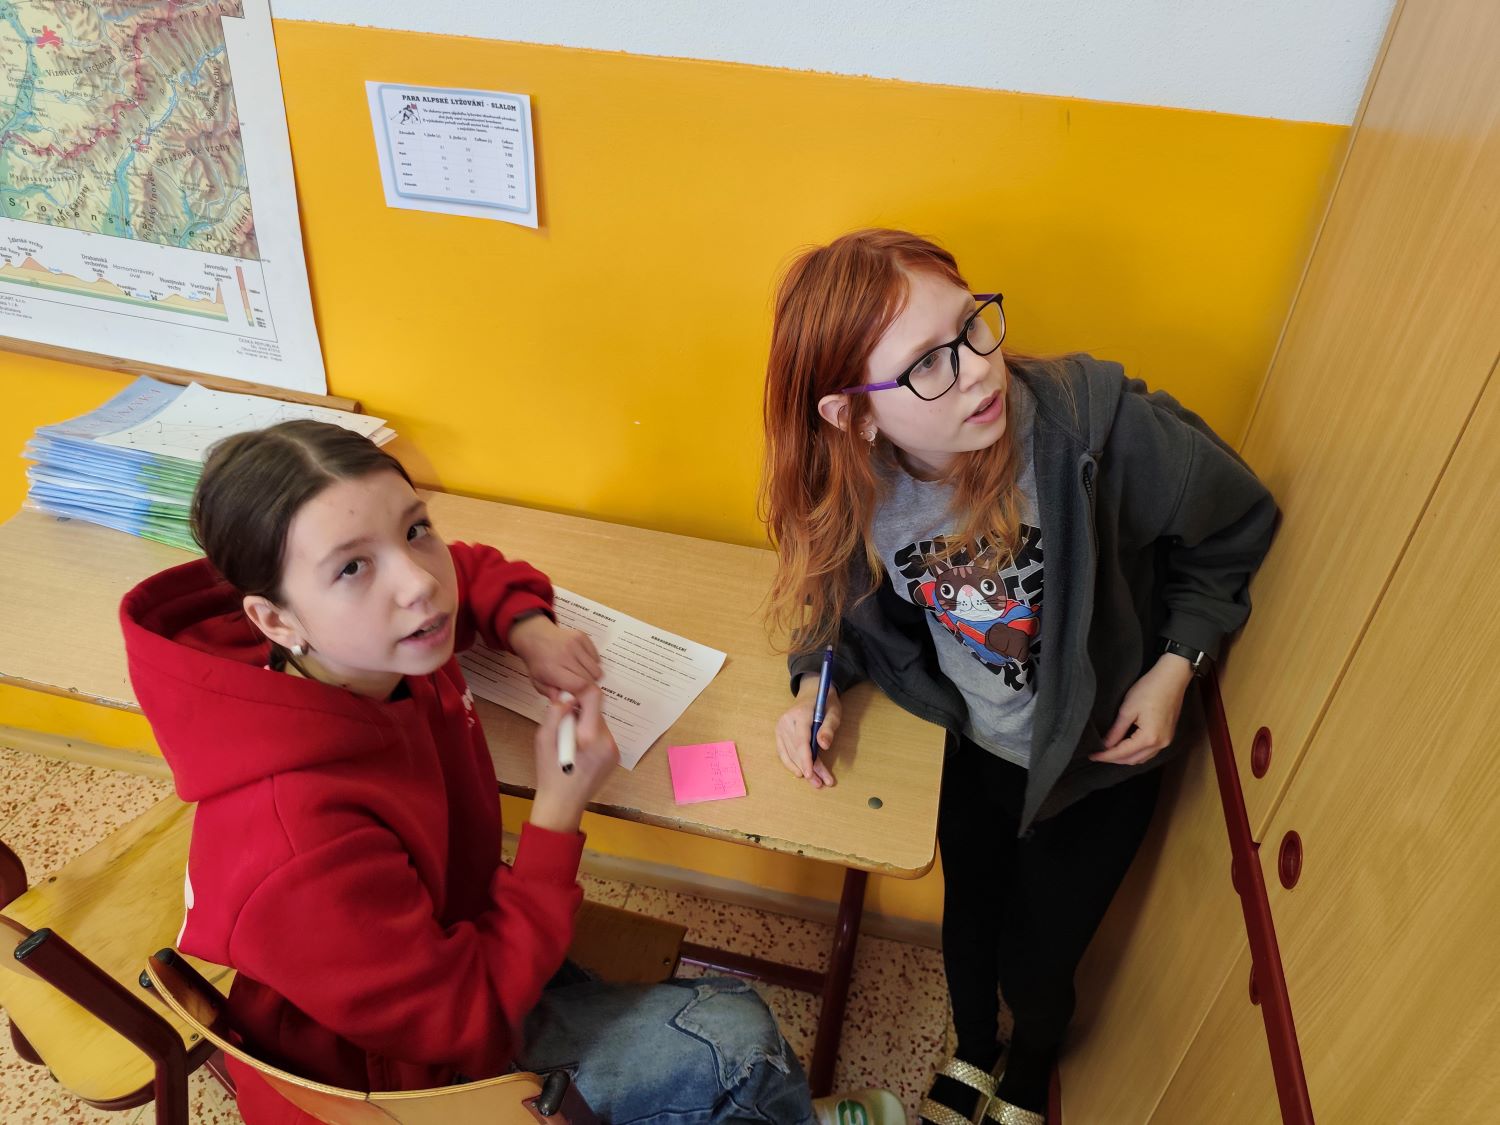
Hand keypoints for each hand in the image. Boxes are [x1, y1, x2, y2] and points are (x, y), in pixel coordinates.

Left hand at [509, 615, 601, 698]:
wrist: (536, 637)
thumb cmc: (538, 661)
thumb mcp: (538, 683)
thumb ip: (552, 695)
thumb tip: (567, 703)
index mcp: (552, 669)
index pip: (580, 685)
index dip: (583, 694)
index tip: (580, 696)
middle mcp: (565, 655)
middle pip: (590, 679)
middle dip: (588, 687)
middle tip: (580, 687)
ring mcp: (575, 644)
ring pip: (597, 669)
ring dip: (591, 676)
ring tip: (580, 674)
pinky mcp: (582, 637)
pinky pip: (597, 658)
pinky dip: (592, 663)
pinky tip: (580, 663)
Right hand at [530, 685, 618, 832]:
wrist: (562, 805)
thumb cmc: (549, 773)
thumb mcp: (543, 740)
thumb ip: (555, 714)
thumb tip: (567, 696)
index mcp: (590, 736)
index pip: (595, 697)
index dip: (580, 692)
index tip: (566, 699)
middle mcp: (608, 741)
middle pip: (596, 711)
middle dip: (579, 713)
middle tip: (562, 728)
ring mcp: (614, 750)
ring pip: (598, 723)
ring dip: (584, 725)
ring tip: (569, 743)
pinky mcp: (614, 757)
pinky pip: (602, 736)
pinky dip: (590, 737)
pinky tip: (579, 752)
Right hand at [774, 678, 838, 788]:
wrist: (811, 691)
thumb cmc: (825, 702)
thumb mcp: (834, 712)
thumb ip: (828, 728)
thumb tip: (824, 746)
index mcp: (800, 714)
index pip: (801, 741)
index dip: (805, 759)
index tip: (811, 774)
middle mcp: (786, 721)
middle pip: (796, 750)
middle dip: (809, 769)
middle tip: (821, 783)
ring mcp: (780, 727)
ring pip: (789, 754)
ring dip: (802, 769)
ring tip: (816, 782)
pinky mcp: (779, 732)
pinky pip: (783, 752)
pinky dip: (791, 764)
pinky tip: (801, 773)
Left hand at [1090, 654, 1194, 765]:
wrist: (1172, 678)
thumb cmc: (1149, 690)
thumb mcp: (1128, 710)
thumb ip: (1116, 731)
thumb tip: (1105, 745)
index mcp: (1149, 738)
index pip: (1122, 753)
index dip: (1105, 756)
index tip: (1092, 755)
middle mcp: (1160, 744)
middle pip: (1133, 759)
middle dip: (1114, 759)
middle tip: (1098, 754)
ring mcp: (1166, 741)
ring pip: (1142, 758)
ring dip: (1126, 757)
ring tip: (1109, 752)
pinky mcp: (1168, 736)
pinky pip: (1150, 752)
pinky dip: (1137, 753)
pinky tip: (1126, 747)